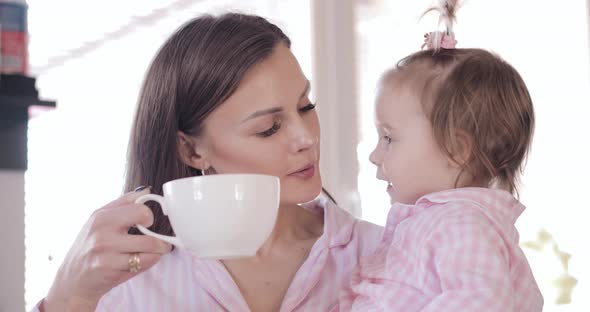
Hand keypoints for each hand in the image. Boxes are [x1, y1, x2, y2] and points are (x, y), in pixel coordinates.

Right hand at [42, 188, 170, 311]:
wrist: (73, 278)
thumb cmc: (90, 245)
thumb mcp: (99, 219)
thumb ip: (123, 203)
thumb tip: (146, 191)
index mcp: (102, 217)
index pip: (139, 209)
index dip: (148, 215)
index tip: (148, 222)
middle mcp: (102, 234)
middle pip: (147, 228)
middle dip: (158, 236)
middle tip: (158, 240)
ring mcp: (106, 254)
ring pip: (150, 248)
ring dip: (158, 250)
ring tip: (155, 250)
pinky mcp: (111, 271)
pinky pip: (144, 263)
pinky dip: (150, 261)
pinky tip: (143, 260)